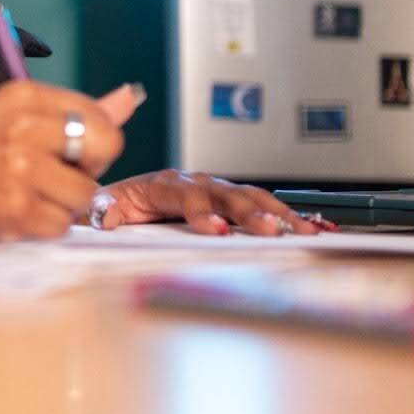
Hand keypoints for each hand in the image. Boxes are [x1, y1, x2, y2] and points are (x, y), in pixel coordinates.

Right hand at [0, 81, 143, 241]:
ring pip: (86, 194)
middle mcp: (24, 125)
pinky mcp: (13, 207)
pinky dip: (42, 227)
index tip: (67, 153)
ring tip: (29, 196)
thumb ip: (74, 111)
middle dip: (88, 170)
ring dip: (63, 204)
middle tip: (56, 177)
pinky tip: (14, 213)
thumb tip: (130, 98)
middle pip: (104, 149)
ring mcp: (19, 167)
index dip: (94, 143)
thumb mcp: (15, 115)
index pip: (100, 117)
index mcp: (25, 95)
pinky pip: (60, 225)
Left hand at [92, 170, 321, 235]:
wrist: (121, 197)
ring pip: (249, 197)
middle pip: (225, 195)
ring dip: (277, 213)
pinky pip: (259, 204)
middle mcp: (193, 182)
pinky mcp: (228, 201)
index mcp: (163, 183)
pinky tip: (310, 225)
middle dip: (249, 214)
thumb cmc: (117, 204)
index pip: (185, 195)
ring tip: (302, 229)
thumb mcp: (104, 207)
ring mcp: (214, 190)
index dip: (202, 212)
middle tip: (270, 231)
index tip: (216, 230)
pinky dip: (285, 214)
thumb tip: (108, 217)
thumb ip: (106, 211)